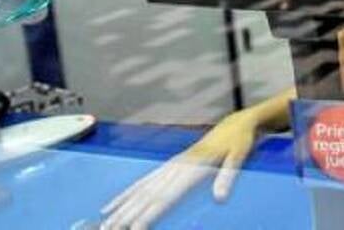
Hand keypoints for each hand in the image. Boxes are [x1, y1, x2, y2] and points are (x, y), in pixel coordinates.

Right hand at [99, 108, 258, 229]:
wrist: (236, 123)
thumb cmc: (239, 141)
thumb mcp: (239, 155)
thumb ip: (228, 176)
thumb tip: (220, 198)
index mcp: (193, 167)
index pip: (166, 196)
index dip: (149, 214)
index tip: (135, 229)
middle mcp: (177, 167)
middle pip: (147, 195)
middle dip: (126, 215)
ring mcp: (171, 166)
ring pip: (141, 190)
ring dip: (121, 207)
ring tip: (104, 223)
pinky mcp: (170, 165)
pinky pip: (143, 181)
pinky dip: (127, 194)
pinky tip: (112, 205)